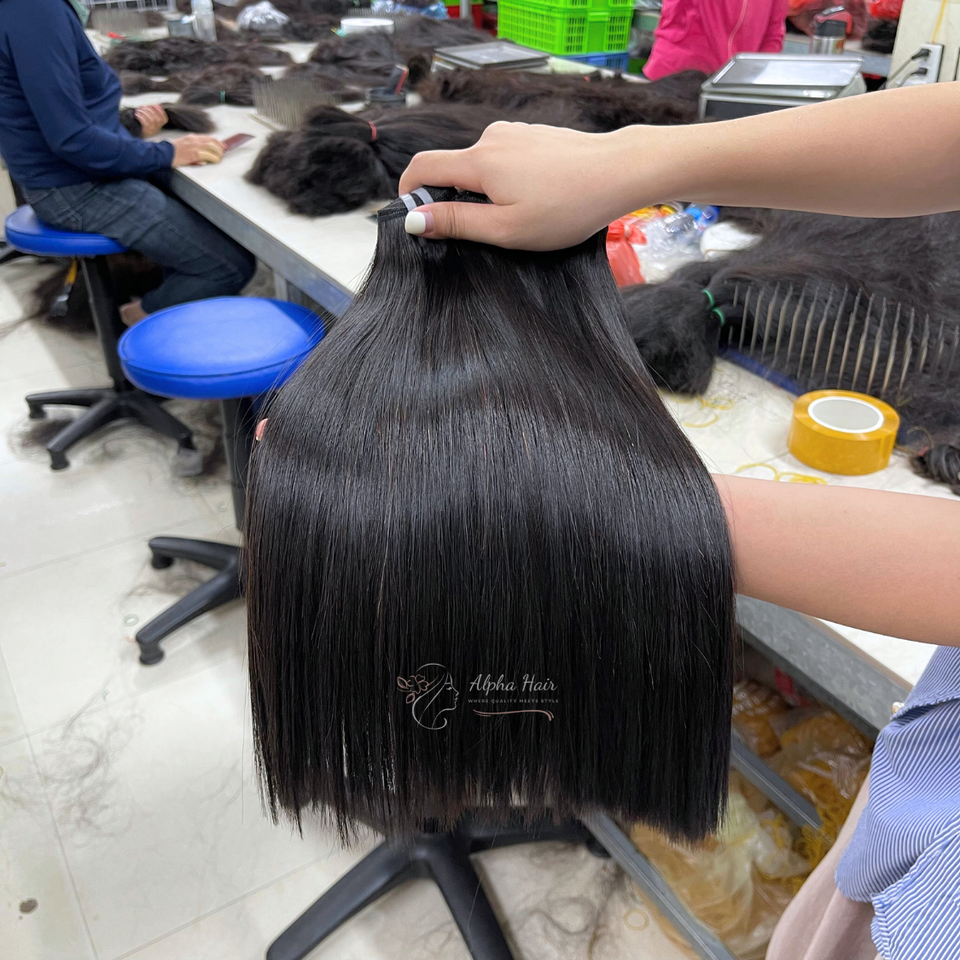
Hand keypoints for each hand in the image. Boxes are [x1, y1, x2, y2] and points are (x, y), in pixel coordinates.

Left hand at [135, 104, 167, 138]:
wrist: (138, 133)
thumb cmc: (145, 124)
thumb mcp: (152, 118)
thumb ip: (155, 112)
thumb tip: (159, 105)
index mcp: (160, 125)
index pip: (164, 118)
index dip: (160, 111)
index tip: (154, 105)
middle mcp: (158, 128)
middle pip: (157, 118)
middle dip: (150, 110)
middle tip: (144, 106)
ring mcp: (152, 131)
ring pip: (151, 120)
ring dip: (144, 113)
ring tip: (139, 110)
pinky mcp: (146, 131)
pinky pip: (145, 123)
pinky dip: (140, 117)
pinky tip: (137, 114)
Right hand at [172, 135, 224, 166]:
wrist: (164, 153)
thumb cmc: (172, 152)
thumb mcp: (184, 146)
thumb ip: (194, 149)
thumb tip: (204, 159)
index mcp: (192, 137)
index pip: (208, 137)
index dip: (217, 142)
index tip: (222, 146)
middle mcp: (194, 140)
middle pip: (212, 141)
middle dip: (219, 148)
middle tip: (222, 154)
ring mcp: (195, 146)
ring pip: (212, 147)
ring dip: (218, 154)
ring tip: (218, 158)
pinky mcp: (194, 153)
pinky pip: (208, 155)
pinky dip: (214, 158)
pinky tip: (215, 161)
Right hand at [398, 121, 646, 250]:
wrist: (619, 172)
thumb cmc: (567, 207)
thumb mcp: (506, 229)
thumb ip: (457, 223)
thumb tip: (414, 220)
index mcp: (479, 161)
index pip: (422, 167)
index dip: (408, 193)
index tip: (413, 218)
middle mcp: (492, 138)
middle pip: (452, 168)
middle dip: (455, 200)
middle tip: (482, 233)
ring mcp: (515, 133)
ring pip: (482, 166)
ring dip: (486, 193)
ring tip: (519, 218)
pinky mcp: (535, 136)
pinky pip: (506, 160)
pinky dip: (507, 182)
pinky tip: (536, 200)